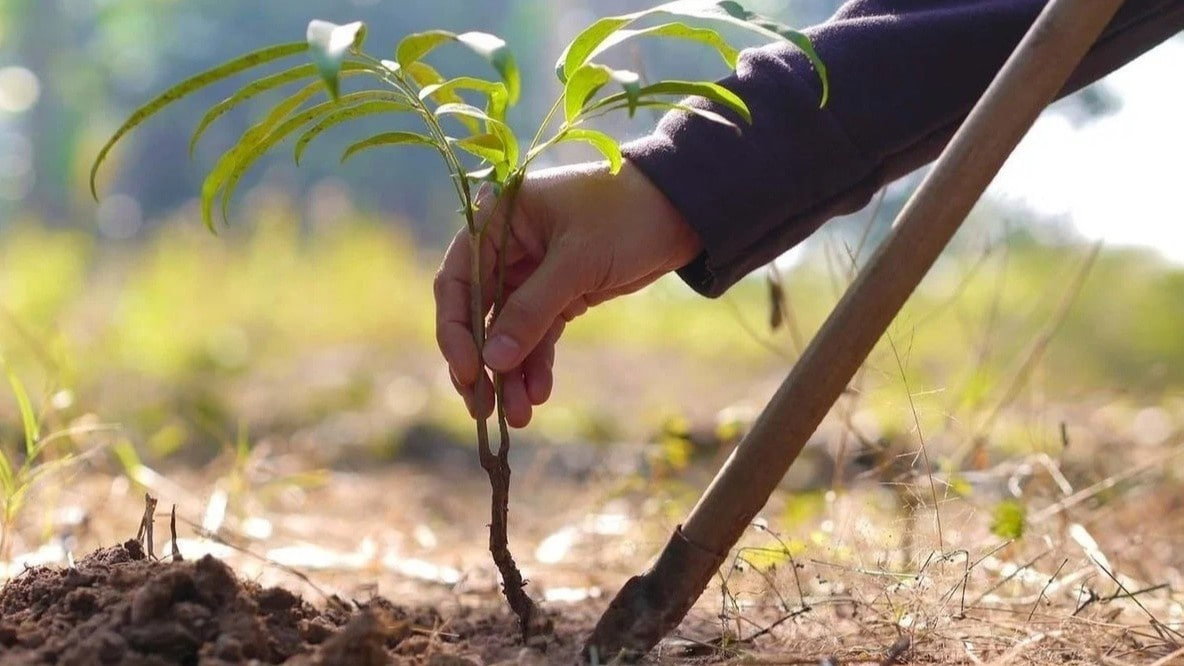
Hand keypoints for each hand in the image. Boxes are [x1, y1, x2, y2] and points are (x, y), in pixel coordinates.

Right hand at [434, 159, 701, 426]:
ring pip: (509, 332)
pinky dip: (537, 365)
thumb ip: (532, 311)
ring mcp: (532, 274)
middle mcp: (507, 247)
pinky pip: (538, 335)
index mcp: (498, 220)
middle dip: (482, 362)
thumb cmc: (626, 215)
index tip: (469, 371)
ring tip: (519, 415)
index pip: (458, 280)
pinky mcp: (560, 294)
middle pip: (478, 313)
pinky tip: (539, 394)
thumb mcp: (577, 262)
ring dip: (511, 374)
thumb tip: (492, 362)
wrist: (684, 210)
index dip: (456, 330)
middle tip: (482, 408)